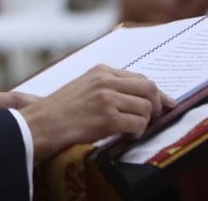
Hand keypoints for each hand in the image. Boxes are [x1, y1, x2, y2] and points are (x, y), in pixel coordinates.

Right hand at [18, 65, 174, 161]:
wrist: (41, 123)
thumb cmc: (61, 109)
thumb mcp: (84, 87)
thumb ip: (109, 86)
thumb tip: (143, 96)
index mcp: (101, 71)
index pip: (140, 77)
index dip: (156, 93)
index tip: (165, 104)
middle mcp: (106, 81)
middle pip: (150, 88)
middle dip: (157, 106)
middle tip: (152, 119)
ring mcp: (107, 99)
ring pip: (146, 108)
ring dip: (143, 123)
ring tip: (129, 130)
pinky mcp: (107, 118)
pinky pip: (138, 125)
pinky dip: (136, 133)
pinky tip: (123, 136)